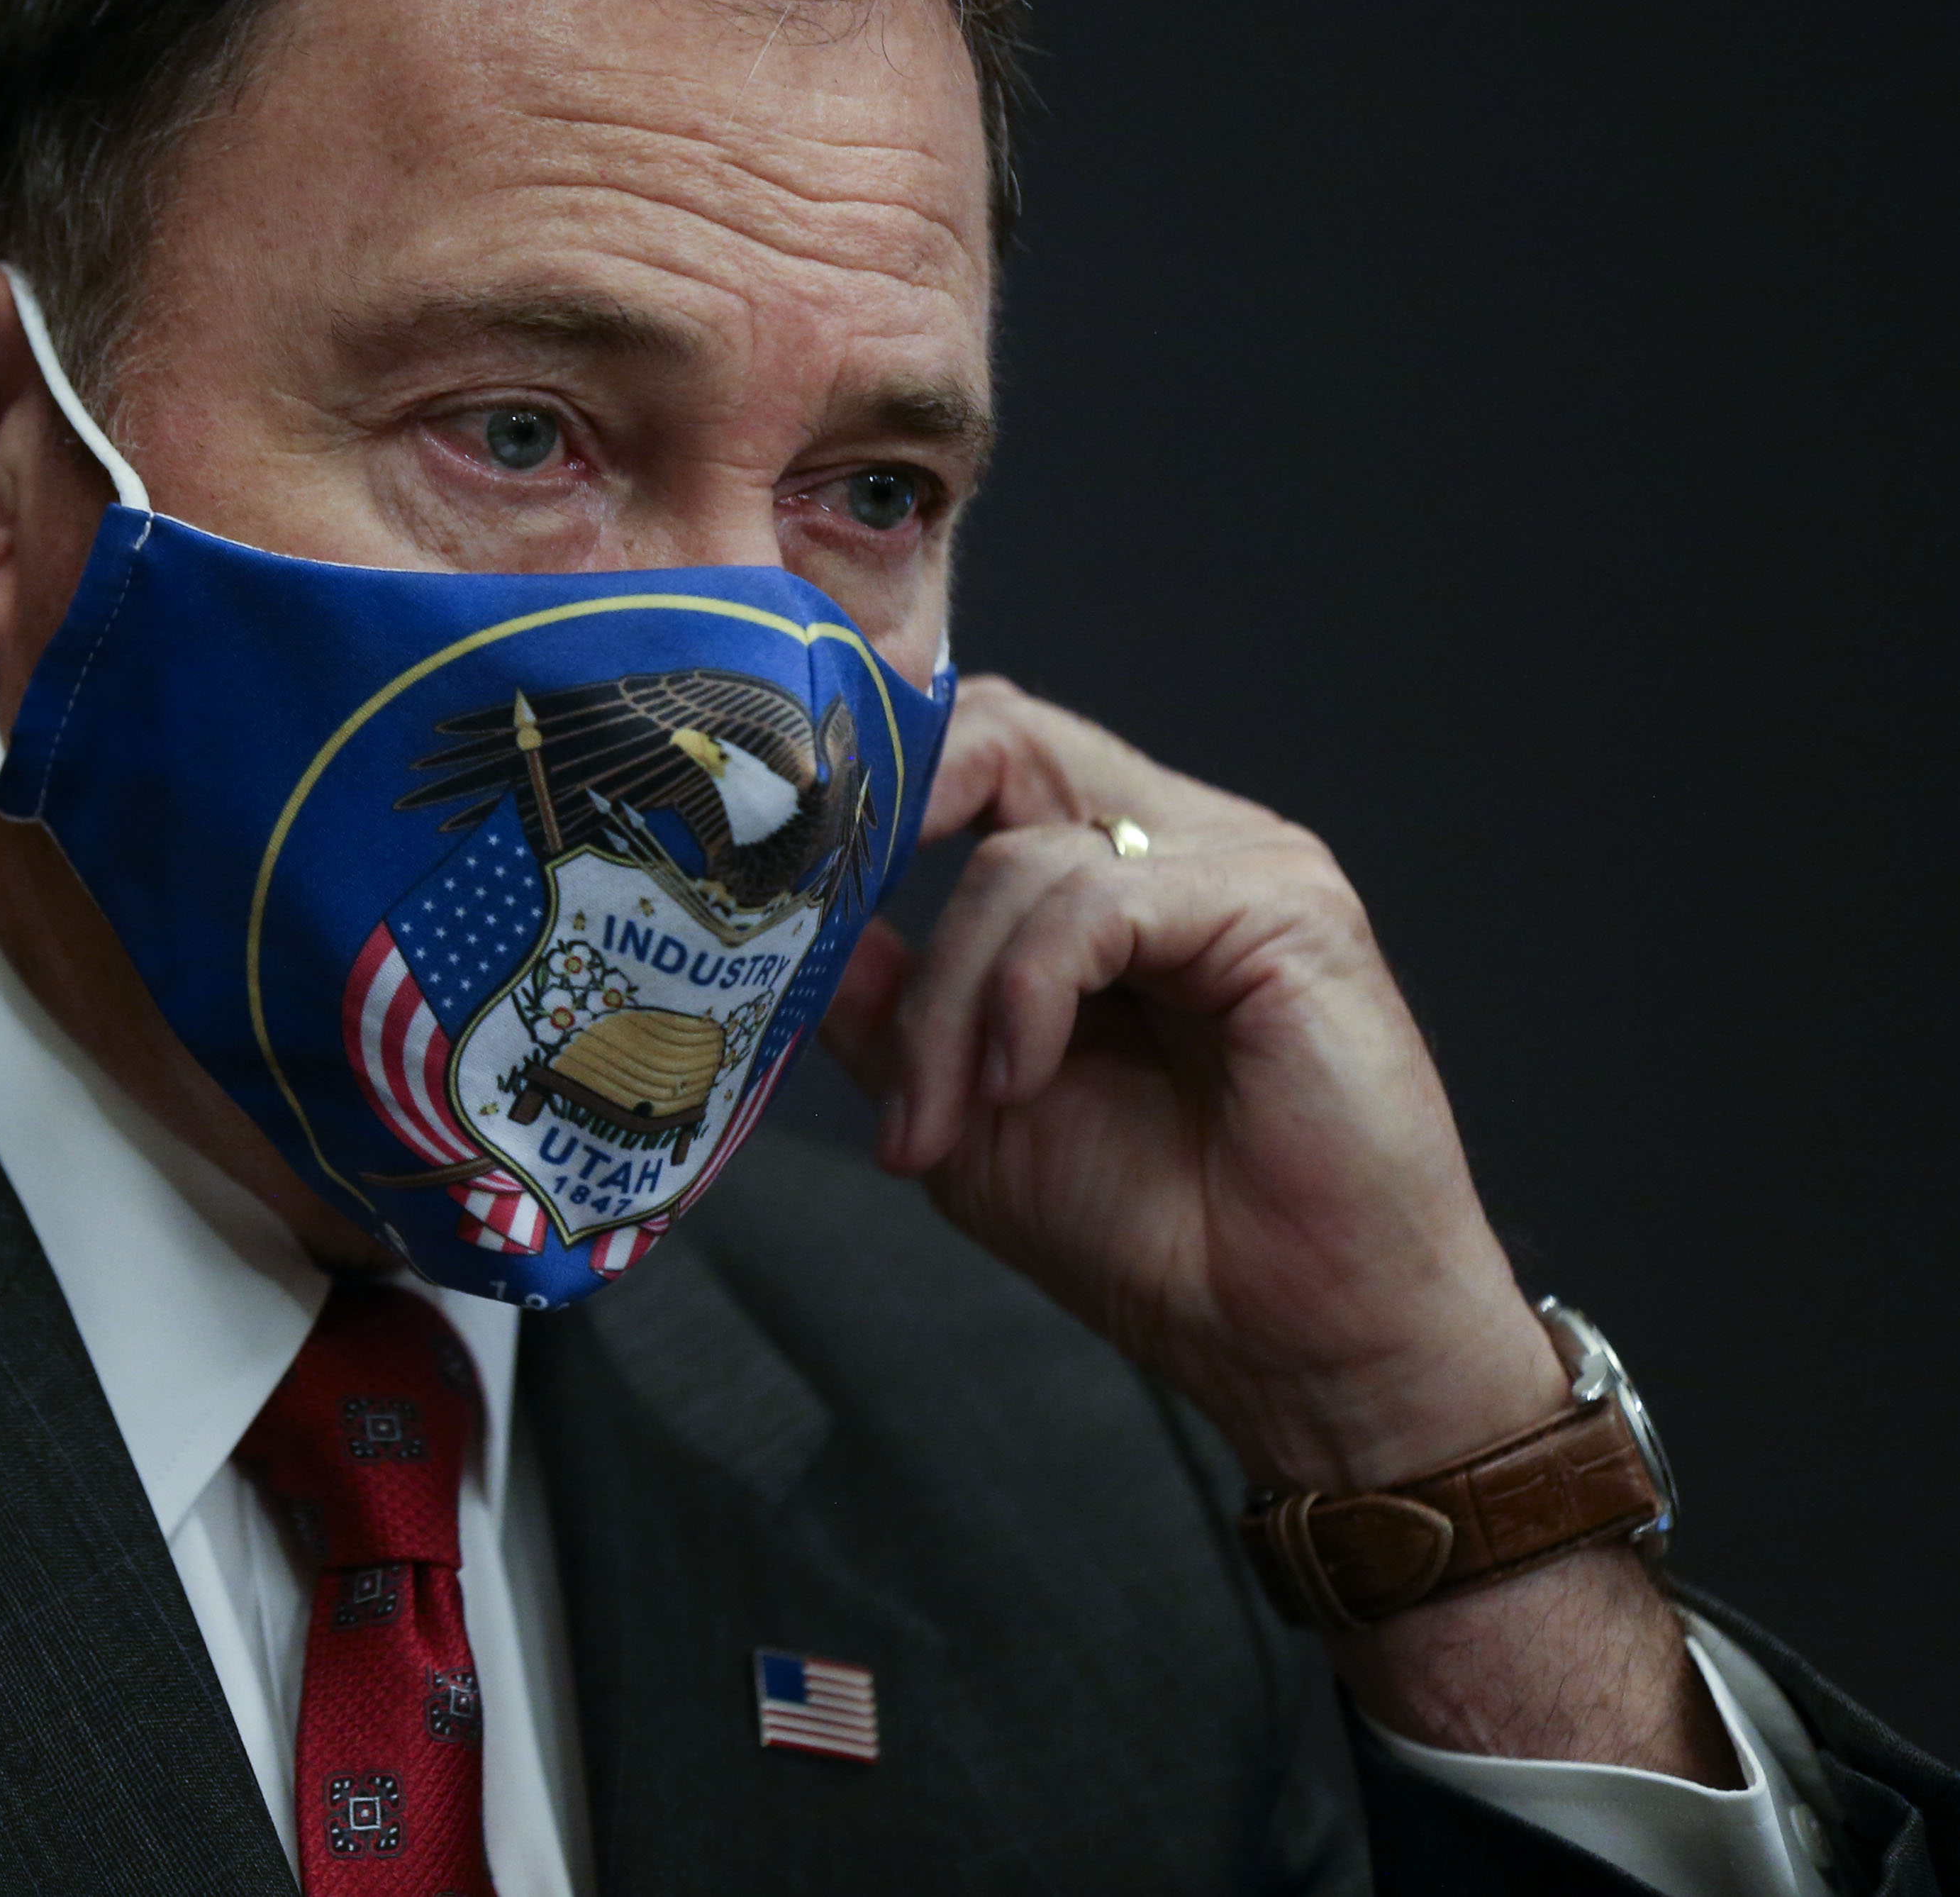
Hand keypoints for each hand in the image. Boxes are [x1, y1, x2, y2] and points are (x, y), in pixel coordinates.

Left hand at [822, 677, 1733, 1776]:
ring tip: (951, 1117)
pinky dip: (1025, 994)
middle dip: (893, 823)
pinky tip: (1019, 1083)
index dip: (882, 784)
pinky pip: (1097, 900)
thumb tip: (813, 939)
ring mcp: (1240, 864)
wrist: (1296, 1338)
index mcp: (1115, 877)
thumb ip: (898, 1017)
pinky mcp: (1284, 907)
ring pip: (1021, 850)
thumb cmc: (1163, 1238)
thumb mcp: (971, 1117)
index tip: (781, 864)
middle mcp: (1180, 843)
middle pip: (1004, 738)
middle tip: (819, 914)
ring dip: (950, 995)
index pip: (987, 753)